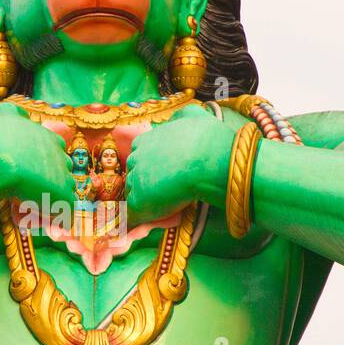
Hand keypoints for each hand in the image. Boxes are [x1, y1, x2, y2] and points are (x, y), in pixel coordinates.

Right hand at [0, 103, 71, 206]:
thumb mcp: (3, 114)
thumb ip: (14, 113)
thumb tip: (20, 114)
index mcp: (50, 138)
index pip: (54, 150)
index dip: (41, 162)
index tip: (27, 169)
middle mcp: (61, 156)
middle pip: (61, 170)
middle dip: (48, 178)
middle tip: (28, 187)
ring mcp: (64, 177)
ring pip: (62, 190)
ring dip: (49, 197)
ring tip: (30, 204)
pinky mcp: (62, 198)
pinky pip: (63, 211)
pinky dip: (51, 215)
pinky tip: (33, 217)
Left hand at [125, 106, 234, 223]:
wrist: (210, 162)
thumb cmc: (208, 140)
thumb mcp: (195, 116)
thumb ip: (182, 116)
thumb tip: (177, 119)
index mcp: (146, 140)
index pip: (139, 154)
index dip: (150, 165)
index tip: (162, 172)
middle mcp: (136, 158)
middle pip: (134, 173)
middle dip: (145, 182)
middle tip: (162, 192)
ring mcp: (136, 180)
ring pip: (133, 193)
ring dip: (142, 201)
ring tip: (153, 211)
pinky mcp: (139, 201)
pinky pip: (132, 215)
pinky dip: (135, 221)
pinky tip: (138, 227)